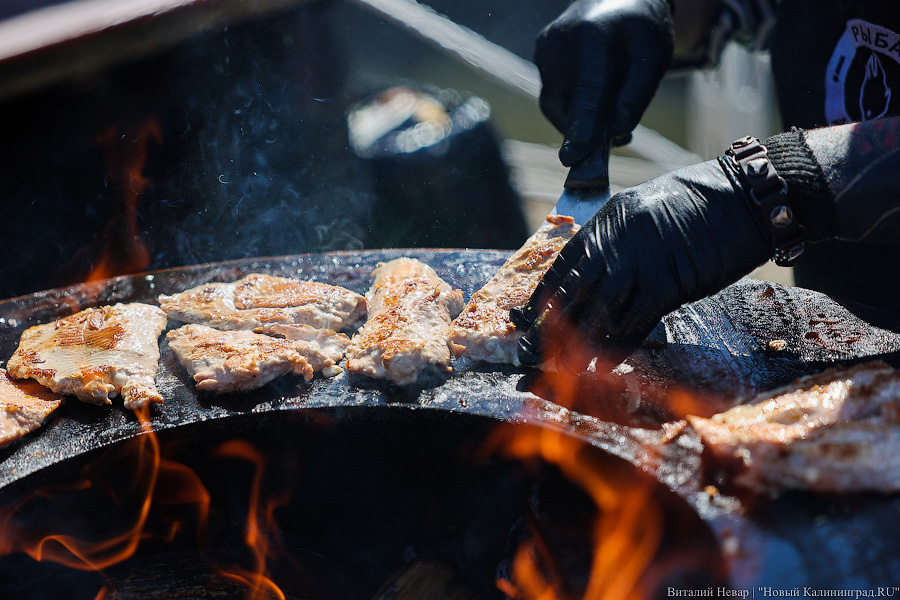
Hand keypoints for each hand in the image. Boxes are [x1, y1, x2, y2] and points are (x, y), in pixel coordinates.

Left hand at [513, 157, 773, 364]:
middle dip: (554, 323)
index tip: (529, 317)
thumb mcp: (645, 212)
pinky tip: (605, 363)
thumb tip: (598, 277)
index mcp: (608, 220)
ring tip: (565, 365)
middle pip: (575, 289)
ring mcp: (640, 260)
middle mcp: (616, 240)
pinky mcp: (668, 281)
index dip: (546, 294)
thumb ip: (619, 242)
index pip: (564, 262)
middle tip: (538, 350)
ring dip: (581, 341)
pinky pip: (636, 319)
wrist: (745, 196)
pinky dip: (619, 345)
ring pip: (599, 308)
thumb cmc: (700, 204)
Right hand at [534, 0, 673, 184]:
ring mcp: (545, 46)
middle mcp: (560, 40)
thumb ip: (637, 94)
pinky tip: (594, 93)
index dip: (581, 127)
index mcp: (593, 36)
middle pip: (562, 104)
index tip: (574, 157)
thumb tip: (617, 130)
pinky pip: (552, 92)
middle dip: (583, 129)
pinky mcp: (539, 52)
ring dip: (579, 117)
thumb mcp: (653, 56)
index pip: (587, 91)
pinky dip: (573, 102)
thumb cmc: (640, 29)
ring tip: (609, 112)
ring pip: (555, 103)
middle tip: (616, 138)